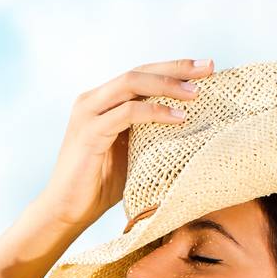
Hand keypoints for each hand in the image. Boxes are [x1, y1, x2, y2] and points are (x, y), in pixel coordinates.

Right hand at [38, 58, 213, 231]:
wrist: (67, 210)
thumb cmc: (101, 186)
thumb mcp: (132, 151)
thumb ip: (149, 131)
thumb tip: (192, 122)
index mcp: (102, 101)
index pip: (142, 73)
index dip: (174, 68)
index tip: (207, 68)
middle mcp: (92, 100)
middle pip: (139, 71)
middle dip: (177, 68)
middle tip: (209, 67)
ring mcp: (88, 113)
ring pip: (132, 83)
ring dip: (167, 85)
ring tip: (196, 94)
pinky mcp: (88, 132)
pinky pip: (127, 112)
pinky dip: (154, 112)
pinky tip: (178, 118)